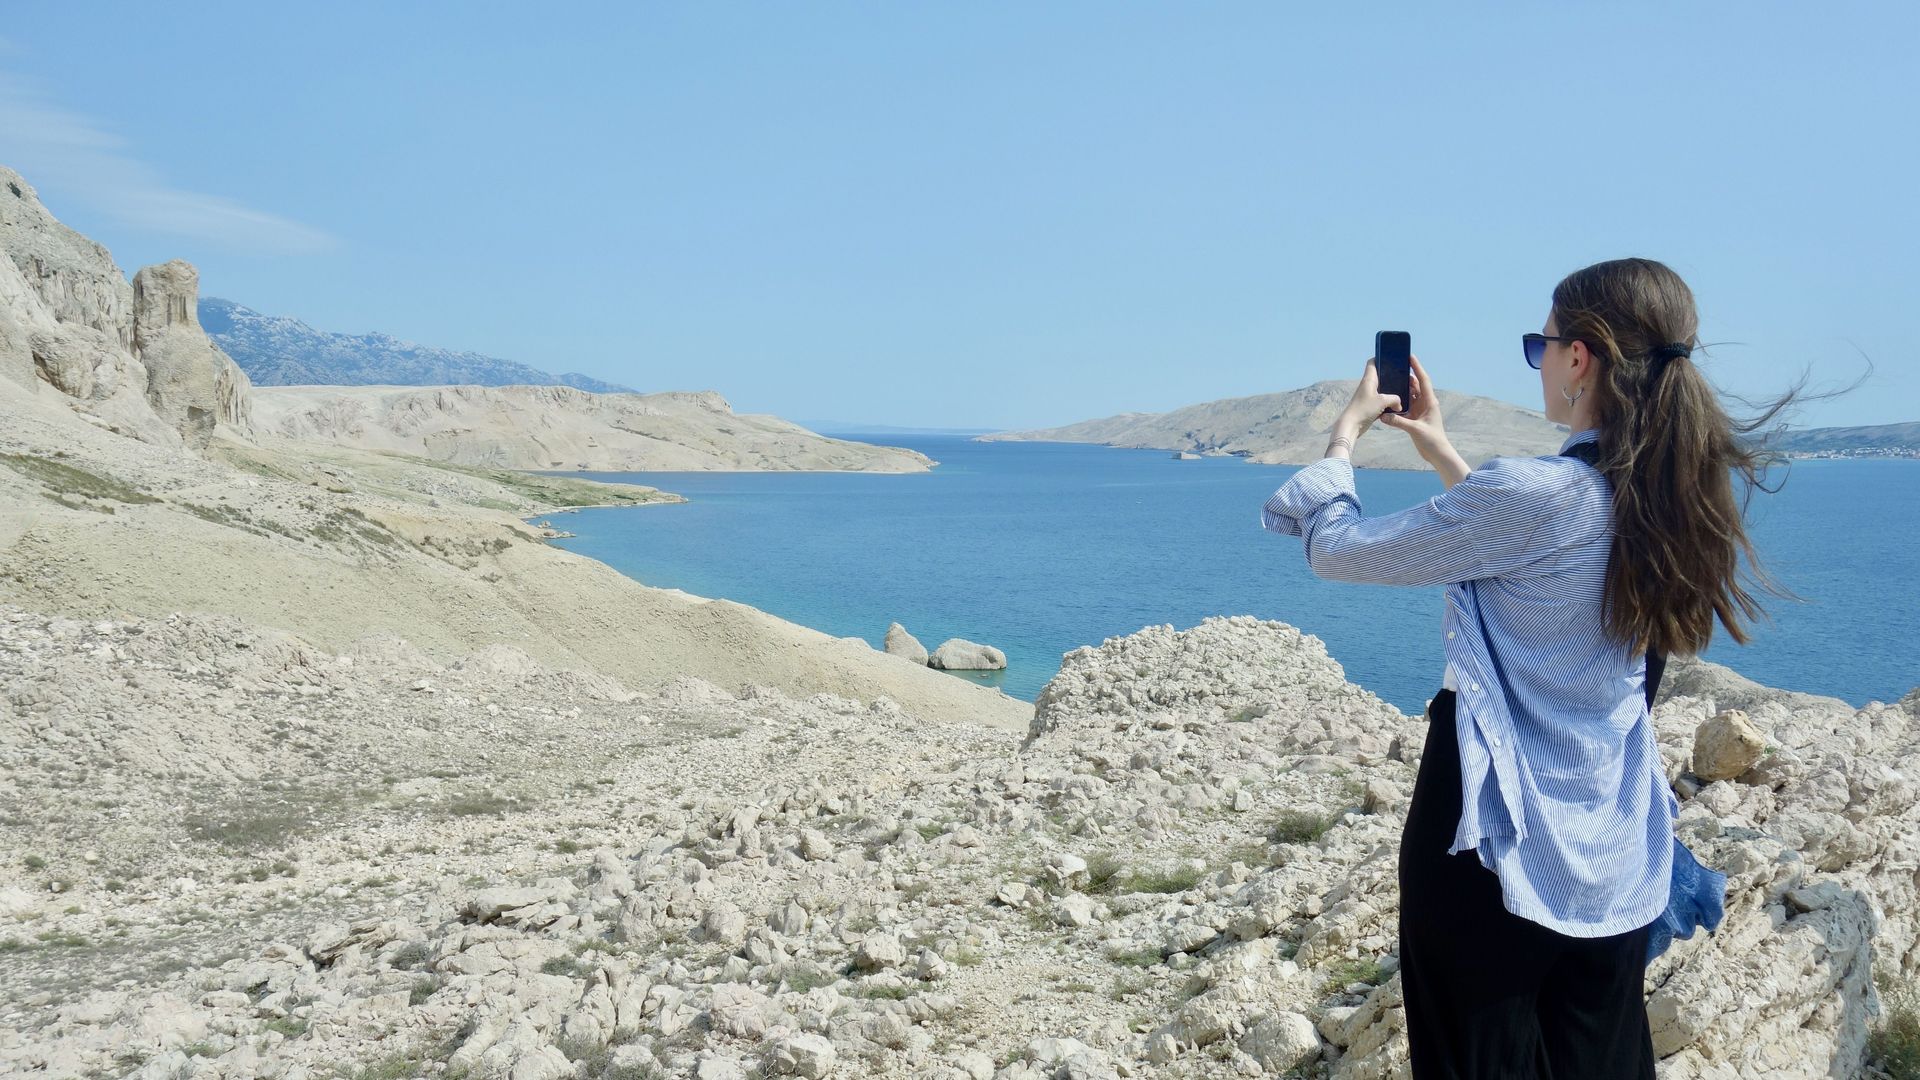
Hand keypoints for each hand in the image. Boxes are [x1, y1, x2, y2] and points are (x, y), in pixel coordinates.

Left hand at [1334, 358, 1411, 442]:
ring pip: (1382, 390)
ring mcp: (1368, 396)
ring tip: (1403, 391)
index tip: (1391, 357)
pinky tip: (1397, 406)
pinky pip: (1382, 402)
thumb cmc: (1364, 410)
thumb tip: (1399, 404)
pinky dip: (1388, 403)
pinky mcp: (1369, 407)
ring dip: (1391, 391)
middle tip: (1403, 376)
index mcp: (1369, 379)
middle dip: (1391, 376)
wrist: (1351, 426)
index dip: (1380, 357)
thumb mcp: (1383, 401)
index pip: (1372, 362)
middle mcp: (1368, 386)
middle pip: (1380, 376)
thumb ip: (1395, 399)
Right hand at [1377, 355, 1469, 485]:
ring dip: (1401, 390)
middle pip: (1415, 386)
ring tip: (1390, 382)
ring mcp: (1420, 411)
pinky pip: (1404, 408)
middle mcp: (1425, 404)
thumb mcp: (1415, 429)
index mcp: (1430, 402)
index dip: (1417, 368)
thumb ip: (1398, 422)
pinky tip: (1388, 402)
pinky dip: (1397, 405)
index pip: (1423, 380)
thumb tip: (1383, 416)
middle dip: (1406, 377)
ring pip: (1409, 396)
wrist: (1437, 453)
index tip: (1410, 357)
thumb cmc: (1432, 440)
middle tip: (1395, 369)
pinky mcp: (1414, 419)